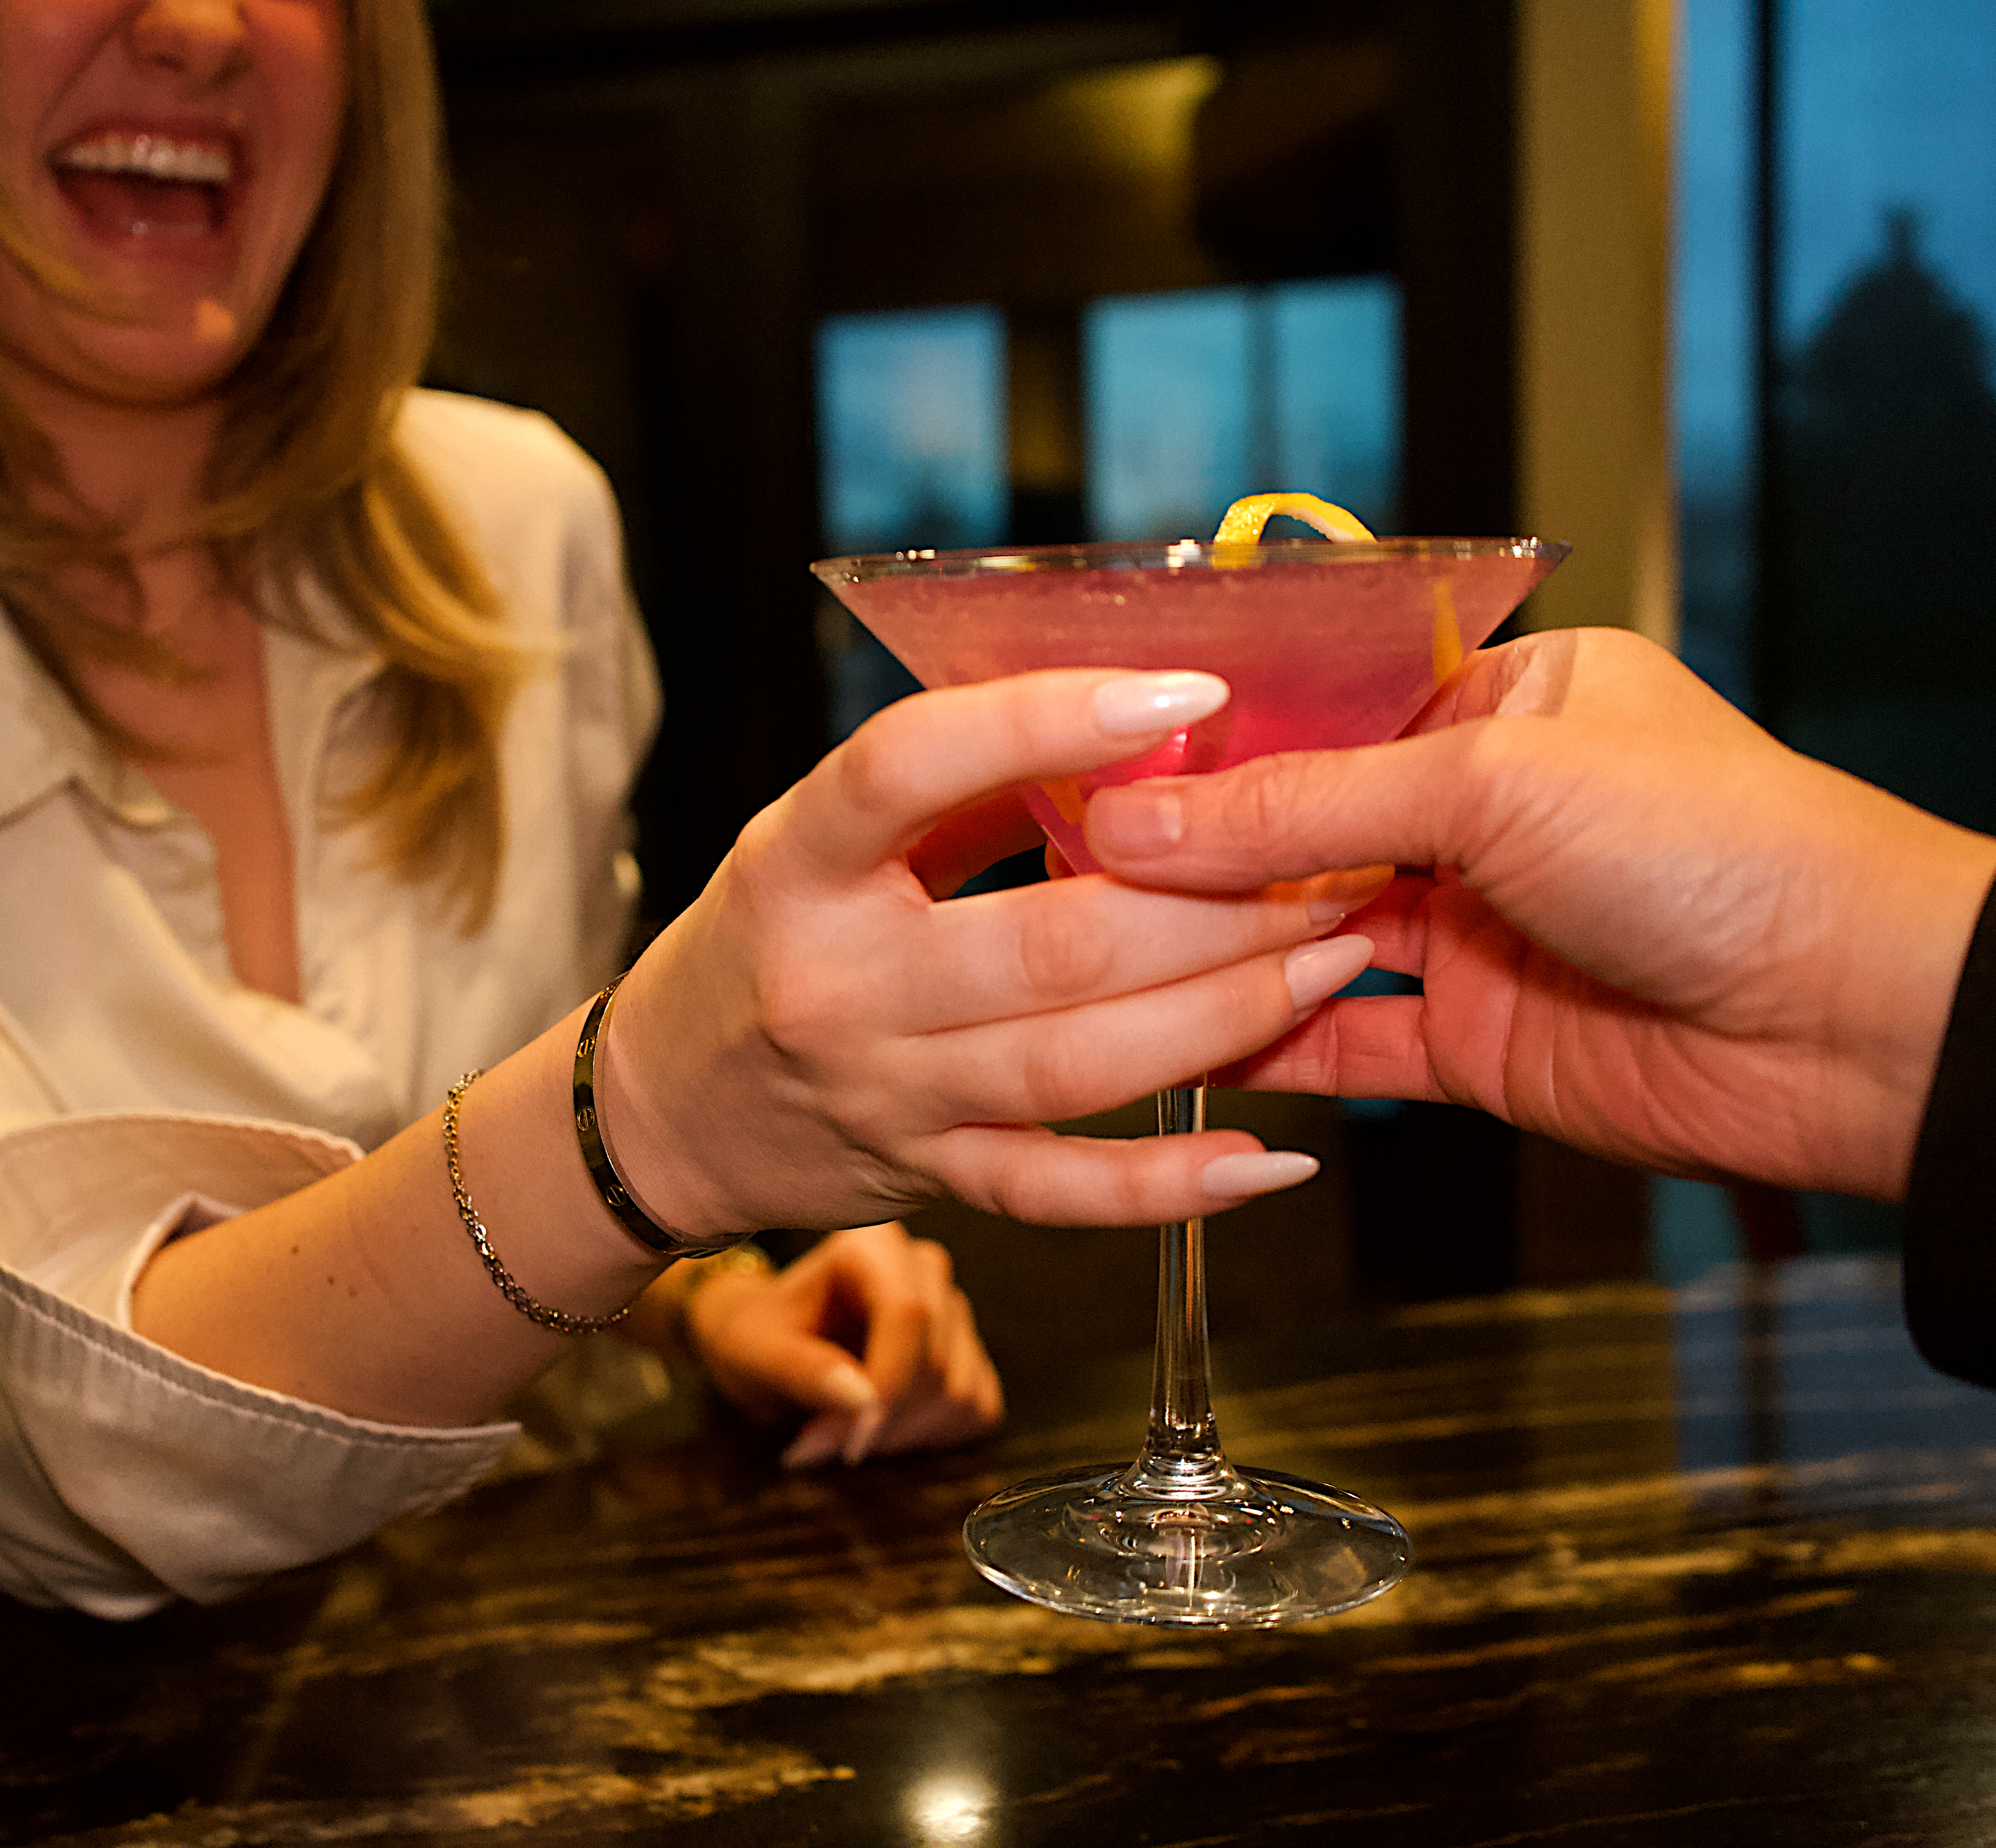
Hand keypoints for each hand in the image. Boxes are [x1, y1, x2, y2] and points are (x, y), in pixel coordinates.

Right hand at [598, 669, 1375, 1241]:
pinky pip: (1065, 1194)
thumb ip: (957, 787)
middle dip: (1213, 904)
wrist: (661, 1113)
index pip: (908, 770)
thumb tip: (1127, 727)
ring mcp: (884, 1096)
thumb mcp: (821, 841)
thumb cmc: (766, 944)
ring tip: (1334, 960)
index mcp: (797, 867)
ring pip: (1078, 1066)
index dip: (1046, 720)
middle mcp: (837, 986)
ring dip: (1225, 1016)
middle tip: (1330, 858)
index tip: (1185, 689)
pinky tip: (1275, 1156)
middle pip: (1048, 943)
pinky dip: (1176, 1187)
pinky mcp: (927, 1182)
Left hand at [680, 1223, 1002, 1466]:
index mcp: (873, 1246)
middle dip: (880, 1423)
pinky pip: (979, 1410)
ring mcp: (953, 1310)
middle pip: (937, 1365)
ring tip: (841, 1437)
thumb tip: (862, 1398)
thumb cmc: (755, 1335)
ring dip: (902, 1437)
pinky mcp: (969, 1353)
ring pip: (961, 1395)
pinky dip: (931, 1439)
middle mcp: (924, 1268)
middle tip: (817, 1446)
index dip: (887, 1386)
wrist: (766, 1342)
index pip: (908, 1315)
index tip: (845, 1442)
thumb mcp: (754, 1351)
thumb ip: (802, 1369)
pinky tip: (880, 1433)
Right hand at [1083, 626, 1995, 1201]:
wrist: (1850, 1021)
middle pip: (1296, 827)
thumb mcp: (1491, 779)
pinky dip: (1261, 1047)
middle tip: (1065, 858)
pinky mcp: (1469, 1040)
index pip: (1318, 711)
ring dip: (1212, 947)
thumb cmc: (1719, 847)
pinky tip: (1168, 1041)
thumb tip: (1139, 822)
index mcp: (1501, 702)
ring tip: (1089, 947)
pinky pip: (1336, 1044)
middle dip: (1192, 851)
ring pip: (1302, 937)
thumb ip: (1303, 805)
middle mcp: (1477, 812)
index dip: (1210, 740)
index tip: (1099, 757)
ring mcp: (1469, 931)